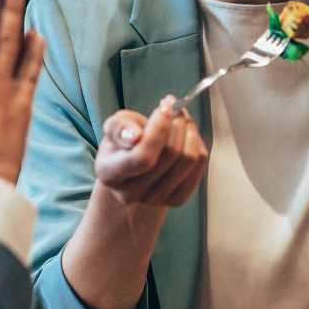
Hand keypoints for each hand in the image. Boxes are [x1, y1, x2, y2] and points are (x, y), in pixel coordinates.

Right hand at [92, 96, 208, 207]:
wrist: (134, 164)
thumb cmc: (124, 142)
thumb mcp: (115, 127)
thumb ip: (120, 127)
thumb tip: (134, 135)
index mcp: (109, 174)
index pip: (142, 157)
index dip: (159, 130)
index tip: (165, 107)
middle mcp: (129, 193)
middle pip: (170, 156)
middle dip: (178, 124)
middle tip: (176, 109)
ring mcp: (154, 200)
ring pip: (188, 160)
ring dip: (190, 132)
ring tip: (182, 120)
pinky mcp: (176, 200)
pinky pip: (198, 168)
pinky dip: (197, 146)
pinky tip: (187, 136)